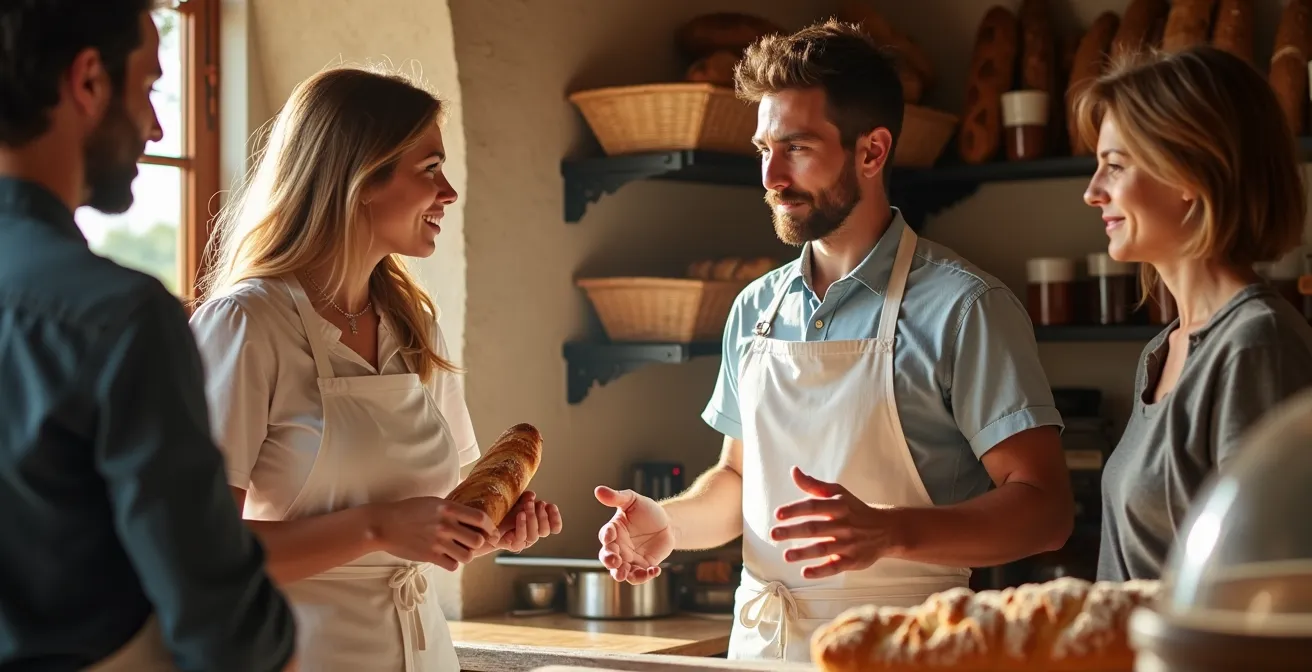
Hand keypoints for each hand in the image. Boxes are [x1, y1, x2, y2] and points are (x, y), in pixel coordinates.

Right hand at [369, 496, 496, 571]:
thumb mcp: (433, 502)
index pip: (480, 518)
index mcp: (448, 508)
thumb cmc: (409, 510)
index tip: (493, 532)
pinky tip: (447, 557)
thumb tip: (473, 511)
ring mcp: (437, 542)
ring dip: (466, 554)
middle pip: (478, 540)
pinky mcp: (429, 556)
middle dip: (479, 543)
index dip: (491, 527)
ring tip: (460, 551)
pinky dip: (453, 563)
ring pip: (468, 556)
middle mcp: (445, 525)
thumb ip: (453, 508)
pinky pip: (453, 565)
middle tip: (475, 543)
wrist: (383, 524)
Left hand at [487, 491, 562, 552]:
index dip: (555, 518)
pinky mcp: (513, 545)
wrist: (482, 523)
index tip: (551, 506)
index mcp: (537, 524)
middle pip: (545, 531)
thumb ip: (524, 498)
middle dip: (543, 516)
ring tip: (528, 506)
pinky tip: (520, 515)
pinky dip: (522, 526)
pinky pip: (521, 539)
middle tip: (538, 504)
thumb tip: (532, 495)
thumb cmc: (500, 511)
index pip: (554, 527)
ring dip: (533, 519)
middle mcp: (532, 534)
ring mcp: (523, 541)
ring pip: (534, 536)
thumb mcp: (514, 501)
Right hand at [594, 486, 674, 583]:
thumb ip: (616, 497)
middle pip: (607, 557)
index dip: (607, 536)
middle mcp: (618, 546)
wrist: (668, 523)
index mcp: (613, 530)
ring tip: (624, 574)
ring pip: (620, 571)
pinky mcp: (642, 566)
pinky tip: (654, 570)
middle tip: (614, 561)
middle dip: (609, 560)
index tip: (610, 535)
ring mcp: (629, 558)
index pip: (606, 535)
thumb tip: (598, 490)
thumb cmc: (647, 510)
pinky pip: (639, 575)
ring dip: (621, 574)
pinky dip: (644, 576)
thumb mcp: (633, 500)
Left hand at [770, 467, 903, 579]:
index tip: (778, 514)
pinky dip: (820, 571)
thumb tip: (794, 471)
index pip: (813, 506)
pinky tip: (805, 572)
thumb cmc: (855, 509)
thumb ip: (814, 485)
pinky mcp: (853, 561)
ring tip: (786, 556)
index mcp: (839, 506)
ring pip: (823, 548)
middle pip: (815, 528)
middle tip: (774, 534)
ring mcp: (849, 544)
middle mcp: (843, 524)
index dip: (795, 510)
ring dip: (803, 553)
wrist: (886, 529)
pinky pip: (835, 567)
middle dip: (793, 531)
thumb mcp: (838, 493)